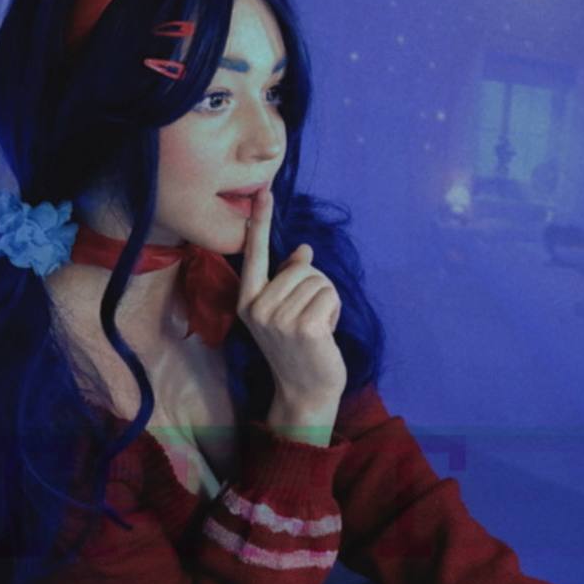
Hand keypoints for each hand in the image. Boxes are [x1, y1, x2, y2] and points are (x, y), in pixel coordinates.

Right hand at [237, 188, 347, 410]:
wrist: (305, 390)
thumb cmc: (298, 348)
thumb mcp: (284, 311)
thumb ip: (288, 279)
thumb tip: (303, 250)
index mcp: (248, 301)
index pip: (254, 255)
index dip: (260, 222)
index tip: (264, 192)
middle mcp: (258, 308)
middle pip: (301, 267)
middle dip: (316, 285)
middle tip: (309, 317)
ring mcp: (279, 319)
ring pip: (318, 280)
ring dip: (327, 300)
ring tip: (317, 326)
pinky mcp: (304, 327)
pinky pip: (330, 295)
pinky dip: (335, 310)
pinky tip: (326, 332)